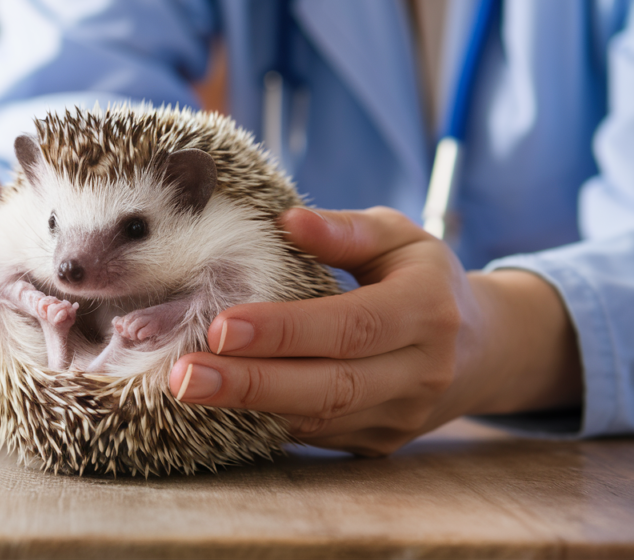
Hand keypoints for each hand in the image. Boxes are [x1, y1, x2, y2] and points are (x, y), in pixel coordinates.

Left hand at [169, 207, 581, 455]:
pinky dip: (264, 422)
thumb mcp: (400, 238)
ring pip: (318, 418)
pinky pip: (316, 434)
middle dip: (250, 384)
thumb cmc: (423, 280)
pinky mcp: (378, 443)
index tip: (222, 327)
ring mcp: (400, 416)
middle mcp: (420, 372)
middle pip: (330, 385)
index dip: (285, 331)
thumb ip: (346, 230)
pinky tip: (218, 407)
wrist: (480, 351)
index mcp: (427, 311)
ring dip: (248, 407)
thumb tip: (288, 221)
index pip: (350, 326)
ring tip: (187, 390)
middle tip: (184, 377)